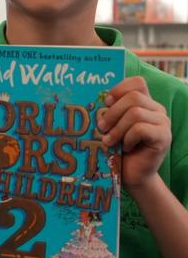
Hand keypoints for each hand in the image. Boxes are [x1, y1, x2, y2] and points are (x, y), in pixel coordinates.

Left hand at [98, 76, 170, 194]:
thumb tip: (94, 101)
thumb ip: (109, 111)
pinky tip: (125, 147)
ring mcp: (163, 123)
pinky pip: (140, 129)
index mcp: (145, 103)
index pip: (137, 83)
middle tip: (101, 128)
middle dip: (112, 113)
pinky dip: (127, 138)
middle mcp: (157, 110)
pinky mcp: (164, 137)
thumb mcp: (112, 126)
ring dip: (117, 129)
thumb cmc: (118, 149)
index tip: (105, 104)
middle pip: (133, 97)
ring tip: (109, 141)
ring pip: (135, 113)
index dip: (119, 89)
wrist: (132, 174)